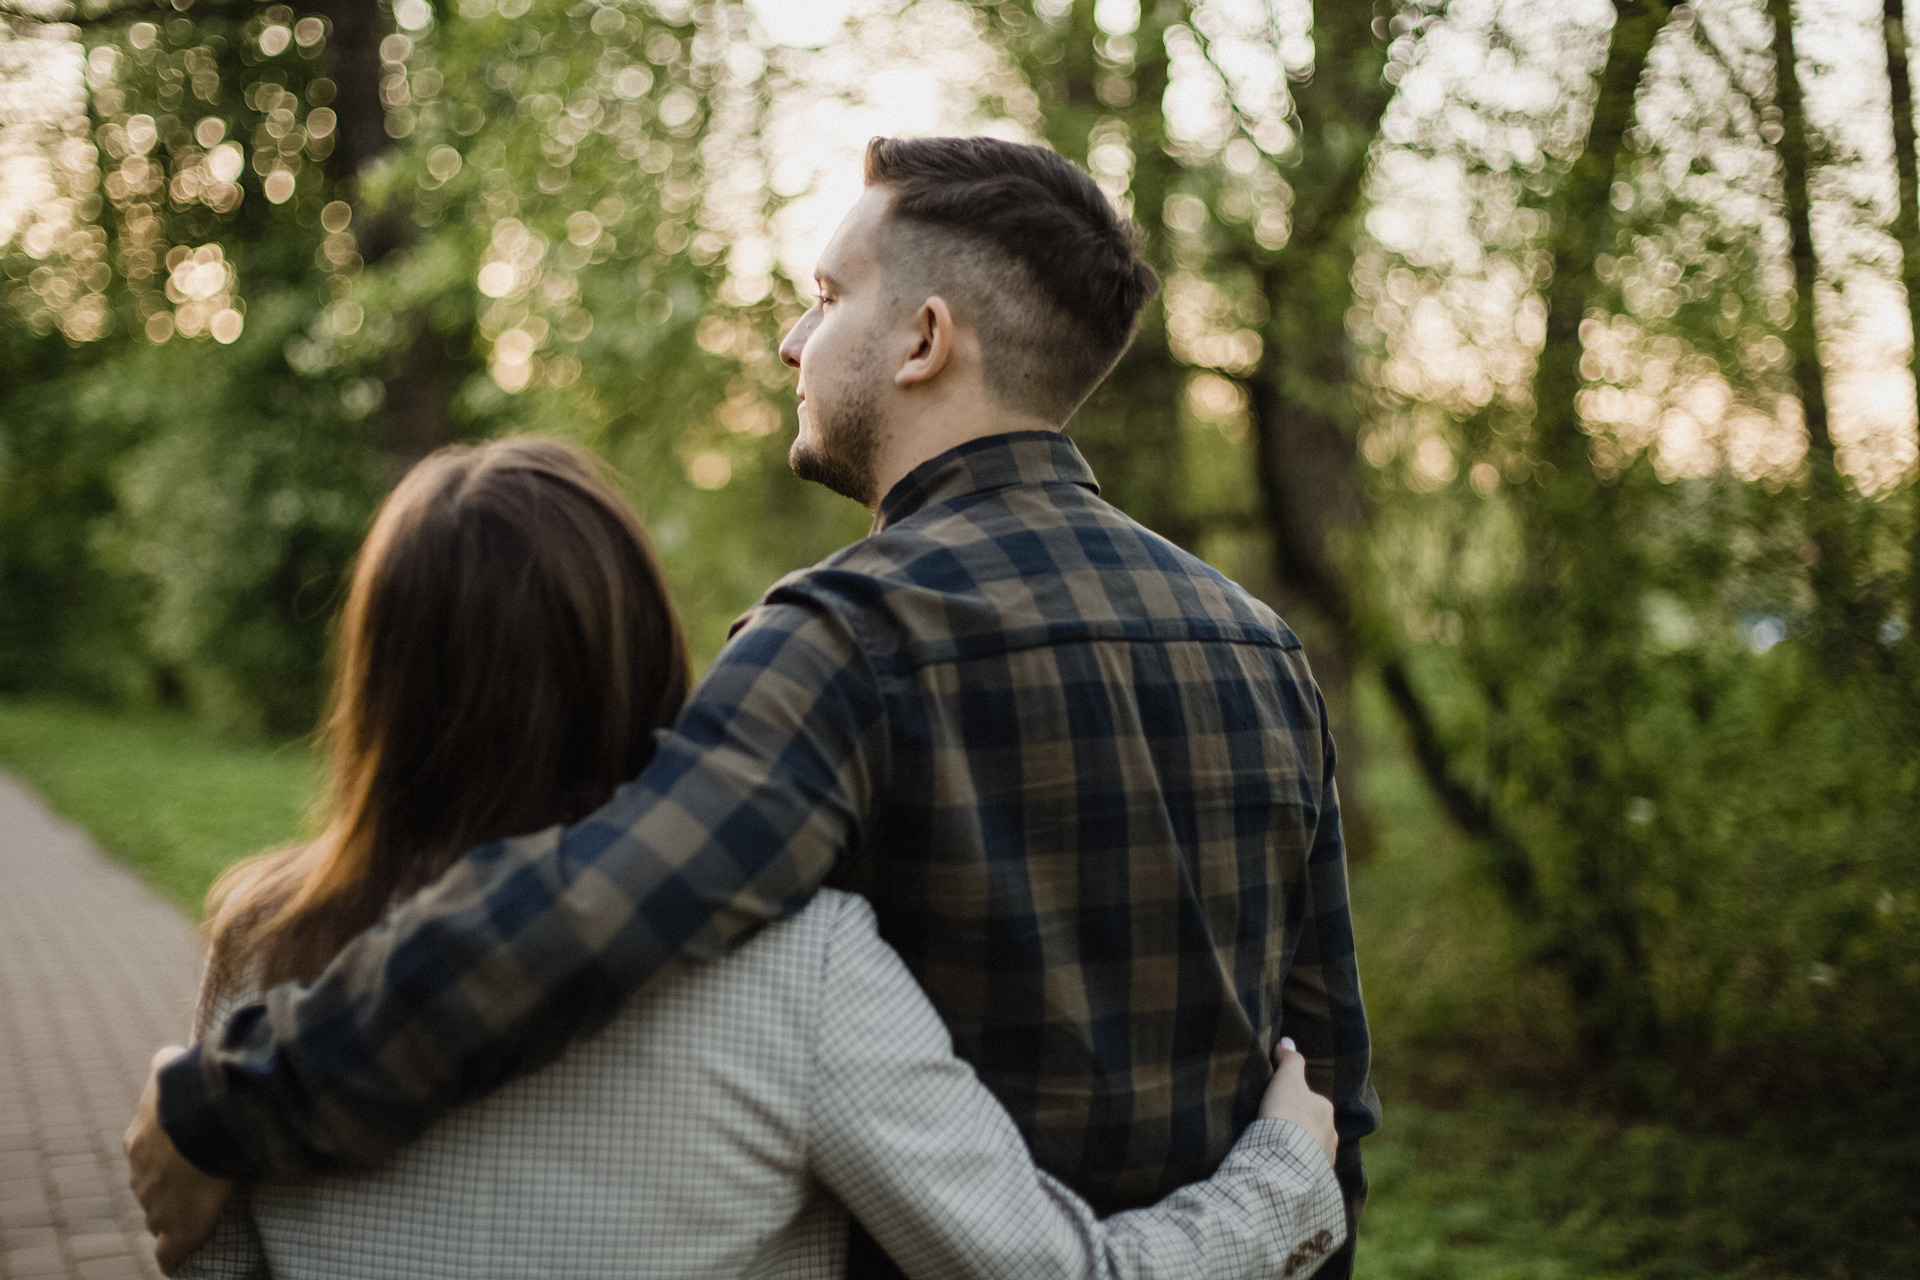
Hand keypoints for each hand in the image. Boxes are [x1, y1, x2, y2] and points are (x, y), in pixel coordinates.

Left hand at [124, 1046, 233, 1273]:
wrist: (200, 1120)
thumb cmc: (189, 1093)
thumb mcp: (172, 1067)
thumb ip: (166, 1063)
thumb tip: (168, 1052)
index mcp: (139, 1141)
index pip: (147, 1154)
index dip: (167, 1154)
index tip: (187, 1151)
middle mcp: (141, 1175)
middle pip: (152, 1186)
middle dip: (170, 1185)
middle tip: (199, 1179)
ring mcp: (156, 1206)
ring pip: (161, 1216)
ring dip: (176, 1214)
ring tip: (200, 1212)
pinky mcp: (177, 1231)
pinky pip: (171, 1253)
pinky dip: (175, 1256)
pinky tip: (180, 1260)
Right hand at [1258, 1036, 1336, 1167]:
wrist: (1287, 1162)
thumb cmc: (1286, 1116)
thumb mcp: (1285, 1081)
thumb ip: (1289, 1060)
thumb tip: (1287, 1041)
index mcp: (1325, 1109)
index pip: (1312, 1101)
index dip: (1294, 1102)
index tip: (1278, 1107)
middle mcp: (1331, 1134)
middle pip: (1314, 1127)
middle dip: (1301, 1129)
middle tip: (1277, 1131)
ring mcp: (1325, 1160)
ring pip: (1312, 1151)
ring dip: (1299, 1151)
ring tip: (1277, 1154)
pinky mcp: (1315, 1183)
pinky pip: (1306, 1172)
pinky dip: (1297, 1170)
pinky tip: (1282, 1172)